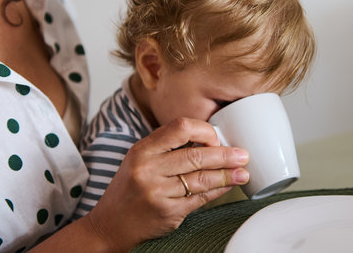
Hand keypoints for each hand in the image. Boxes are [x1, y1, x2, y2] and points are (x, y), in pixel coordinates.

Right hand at [85, 117, 249, 250]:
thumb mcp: (140, 159)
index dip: (204, 131)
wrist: (110, 224)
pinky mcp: (167, 212)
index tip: (216, 138)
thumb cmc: (129, 189)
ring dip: (227, 175)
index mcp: (143, 149)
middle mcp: (148, 169)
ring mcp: (157, 192)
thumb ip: (168, 148)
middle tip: (242, 155)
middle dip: (225, 154)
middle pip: (196, 155)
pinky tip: (228, 185)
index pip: (181, 127)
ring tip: (242, 172)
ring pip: (202, 179)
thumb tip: (210, 141)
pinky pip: (200, 198)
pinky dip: (218, 191)